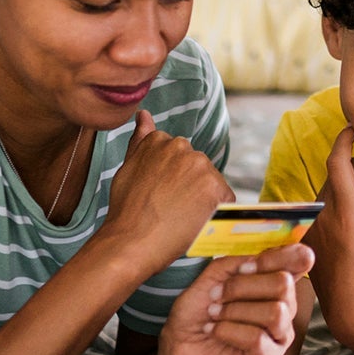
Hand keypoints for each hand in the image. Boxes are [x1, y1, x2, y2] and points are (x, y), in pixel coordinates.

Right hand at [101, 109, 233, 270]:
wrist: (130, 241)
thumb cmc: (127, 210)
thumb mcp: (129, 167)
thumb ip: (141, 139)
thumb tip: (144, 113)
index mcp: (161, 140)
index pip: (180, 157)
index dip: (174, 180)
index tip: (163, 194)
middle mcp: (182, 147)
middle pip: (198, 168)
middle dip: (190, 187)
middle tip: (170, 208)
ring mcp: (199, 166)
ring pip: (212, 183)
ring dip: (204, 199)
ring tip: (180, 216)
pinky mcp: (214, 187)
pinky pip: (226, 200)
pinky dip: (217, 212)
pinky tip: (195, 221)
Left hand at [158, 243, 314, 354]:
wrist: (177, 343)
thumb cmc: (199, 309)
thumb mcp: (214, 276)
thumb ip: (238, 262)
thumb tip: (257, 260)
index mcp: (276, 282)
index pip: (301, 259)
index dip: (277, 256)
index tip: (245, 266)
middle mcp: (285, 307)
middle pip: (283, 284)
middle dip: (242, 286)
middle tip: (217, 295)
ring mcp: (279, 335)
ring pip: (275, 312)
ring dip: (234, 310)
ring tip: (214, 314)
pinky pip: (257, 338)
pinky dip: (228, 330)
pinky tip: (214, 330)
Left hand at [307, 128, 353, 349]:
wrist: (352, 314)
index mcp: (347, 212)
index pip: (337, 160)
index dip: (344, 139)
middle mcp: (324, 216)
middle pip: (336, 175)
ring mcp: (313, 228)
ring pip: (329, 193)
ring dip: (352, 194)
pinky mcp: (307, 239)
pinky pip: (321, 211)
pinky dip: (339, 210)